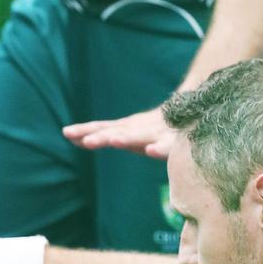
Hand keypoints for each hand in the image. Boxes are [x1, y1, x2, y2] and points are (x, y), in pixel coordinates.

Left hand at [62, 107, 176, 159]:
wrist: (194, 112)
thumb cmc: (161, 128)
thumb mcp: (134, 132)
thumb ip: (109, 134)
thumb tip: (77, 138)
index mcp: (129, 129)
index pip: (103, 129)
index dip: (86, 131)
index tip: (68, 134)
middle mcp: (140, 130)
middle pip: (117, 132)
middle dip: (102, 136)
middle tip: (85, 140)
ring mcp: (157, 135)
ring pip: (140, 138)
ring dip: (126, 139)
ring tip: (113, 141)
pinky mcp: (174, 143)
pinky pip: (167, 148)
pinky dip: (159, 149)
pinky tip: (151, 151)